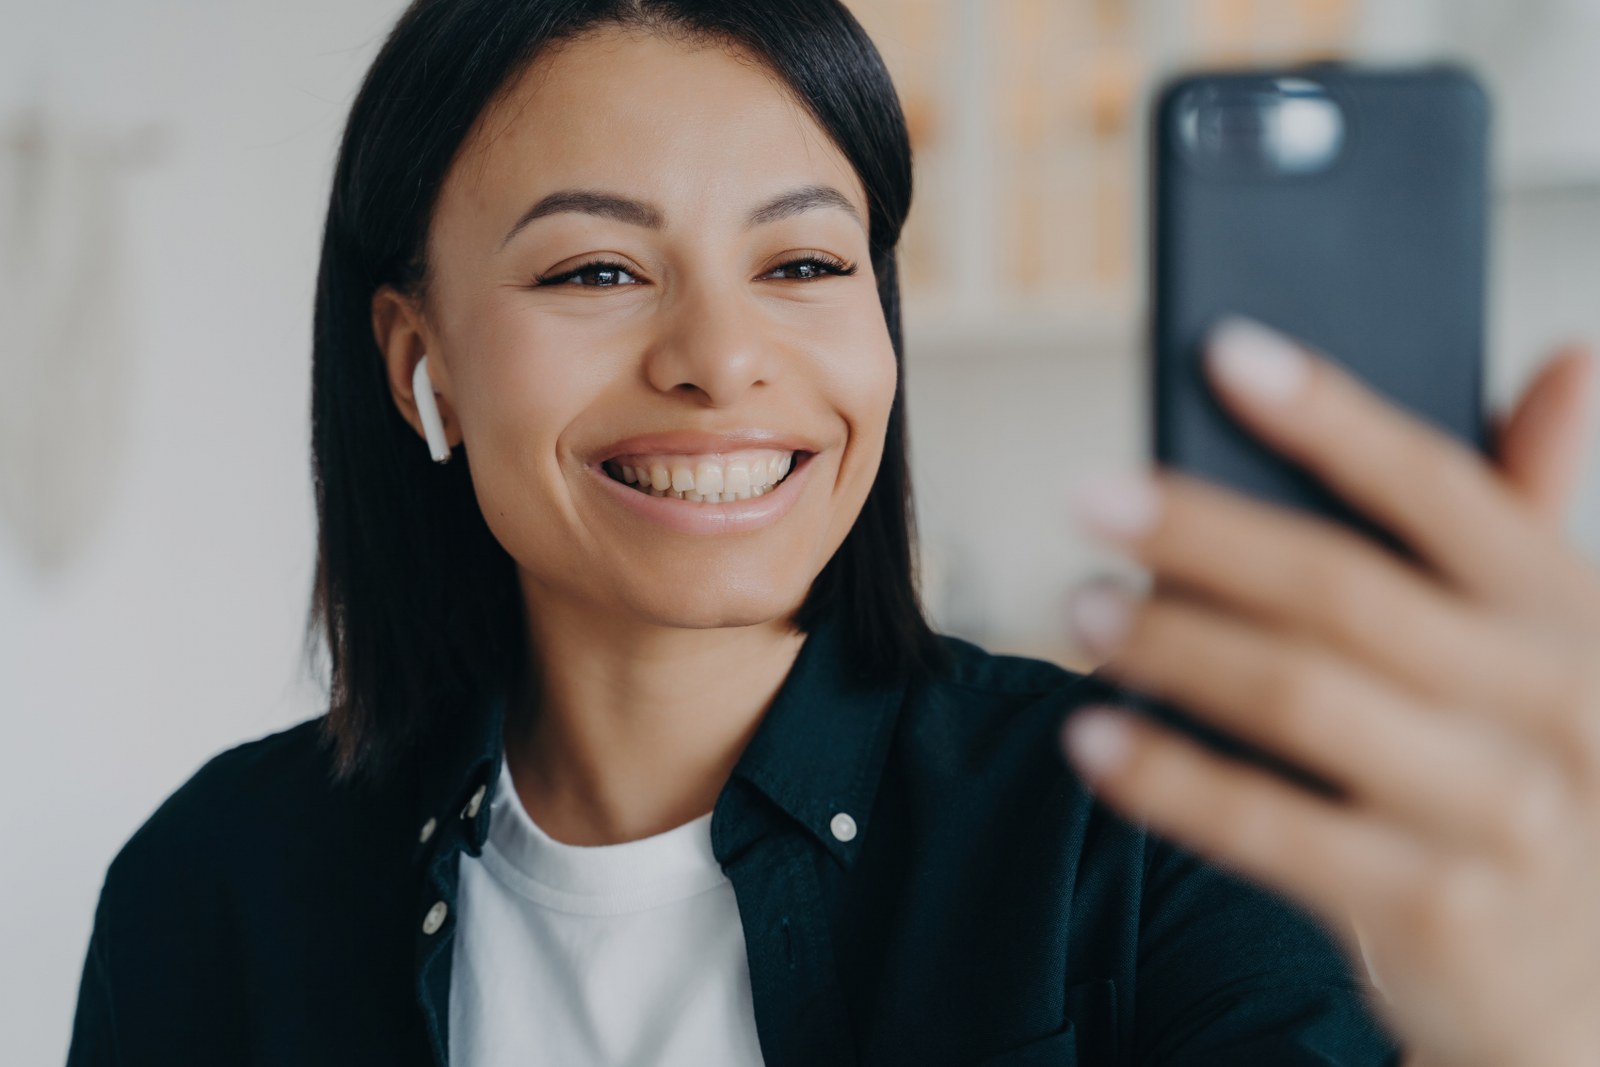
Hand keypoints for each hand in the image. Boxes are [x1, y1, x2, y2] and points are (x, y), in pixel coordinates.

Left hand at [1058, 318, 1599, 1066]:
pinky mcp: (1429, 908)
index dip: (1330, 416)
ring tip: (1082, 610)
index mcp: (1575, 614)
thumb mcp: (1566, 647)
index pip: (1442, 488)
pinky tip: (1091, 736)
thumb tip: (1568, 360)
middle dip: (1202, 533)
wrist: (1596, 989)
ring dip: (1170, 644)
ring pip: (1295, 699)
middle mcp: (1550, 706)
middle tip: (1093, 497)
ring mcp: (1496, 815)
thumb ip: (1532, 513)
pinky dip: (1165, 777)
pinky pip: (1264, 828)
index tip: (1225, 354)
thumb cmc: (1548, 776)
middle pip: (1341, 590)